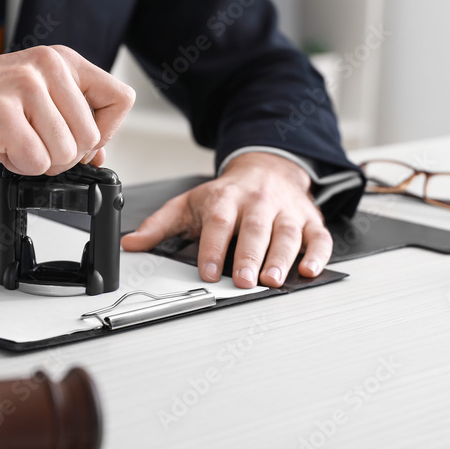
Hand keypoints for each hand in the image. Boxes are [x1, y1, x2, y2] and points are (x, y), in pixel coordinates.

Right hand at [0, 45, 134, 175]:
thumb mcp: (32, 103)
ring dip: (38, 162)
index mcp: (61, 60)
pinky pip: (36, 162)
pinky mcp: (3, 114)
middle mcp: (48, 66)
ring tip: (10, 141)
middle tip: (31, 144)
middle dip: (64, 156)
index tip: (77, 140)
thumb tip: (100, 155)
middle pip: (93, 137)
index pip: (121, 99)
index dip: (105, 131)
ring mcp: (25, 87)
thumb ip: (70, 120)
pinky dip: (17, 166)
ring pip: (66, 154)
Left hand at [121, 152, 332, 287]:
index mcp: (226, 199)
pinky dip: (317, 254)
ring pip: (287, 233)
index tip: (208, 271)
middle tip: (244, 281)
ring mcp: (286, 211)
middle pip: (255, 228)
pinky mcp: (310, 219)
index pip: (218, 222)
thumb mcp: (190, 203)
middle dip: (249, 255)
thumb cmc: (229, 194)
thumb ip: (160, 226)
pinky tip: (310, 269)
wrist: (267, 167)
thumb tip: (131, 244)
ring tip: (273, 279)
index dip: (213, 247)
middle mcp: (258, 203)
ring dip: (282, 258)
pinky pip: (318, 237)